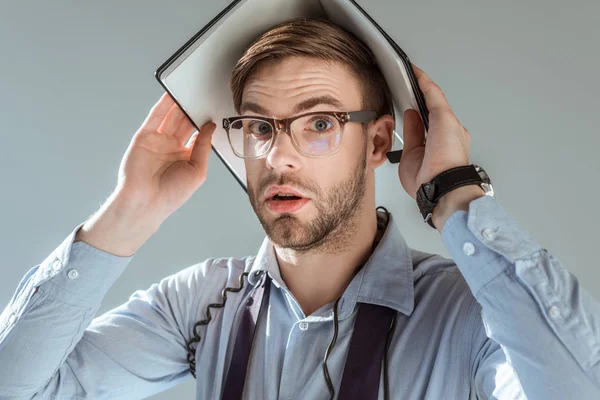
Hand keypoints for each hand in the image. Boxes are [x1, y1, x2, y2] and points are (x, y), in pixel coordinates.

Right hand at [116, 93, 215, 222]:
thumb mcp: (198, 170)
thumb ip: (204, 146)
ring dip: (180, 103)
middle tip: (203, 95)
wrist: (146, 202)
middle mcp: (171, 147)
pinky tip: (172, 94)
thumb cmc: (172, 194)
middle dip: (194, 109)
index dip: (205, 122)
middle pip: (184, 122)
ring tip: (190, 89)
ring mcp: (157, 141)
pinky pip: (155, 116)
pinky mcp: (144, 137)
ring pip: (171, 117)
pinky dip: (163, 104)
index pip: (197, 134)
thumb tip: (210, 127)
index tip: (215, 110)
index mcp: (185, 157)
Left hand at [398, 65, 484, 231]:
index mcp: (442, 144)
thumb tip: (411, 116)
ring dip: (420, 85)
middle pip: (432, 109)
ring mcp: (449, 123)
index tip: (409, 104)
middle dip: (419, 96)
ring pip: (433, 99)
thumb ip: (413, 134)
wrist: (441, 188)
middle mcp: (449, 132)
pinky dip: (423, 82)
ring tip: (407, 72)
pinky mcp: (445, 116)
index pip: (428, 123)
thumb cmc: (428, 181)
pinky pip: (432, 93)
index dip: (418, 113)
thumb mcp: (412, 155)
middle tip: (404, 83)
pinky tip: (414, 72)